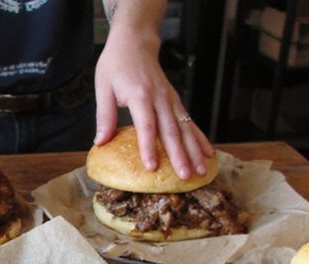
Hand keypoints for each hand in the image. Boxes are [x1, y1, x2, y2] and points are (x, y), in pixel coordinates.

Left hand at [94, 27, 213, 178]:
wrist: (135, 43)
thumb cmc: (116, 65)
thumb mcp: (103, 88)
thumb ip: (104, 116)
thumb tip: (100, 142)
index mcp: (140, 96)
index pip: (146, 126)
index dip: (149, 147)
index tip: (151, 167)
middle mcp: (159, 98)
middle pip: (171, 131)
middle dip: (179, 155)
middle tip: (185, 176)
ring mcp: (171, 100)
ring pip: (185, 128)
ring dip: (195, 151)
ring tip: (201, 170)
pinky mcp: (175, 101)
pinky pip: (190, 122)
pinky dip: (200, 139)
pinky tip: (208, 153)